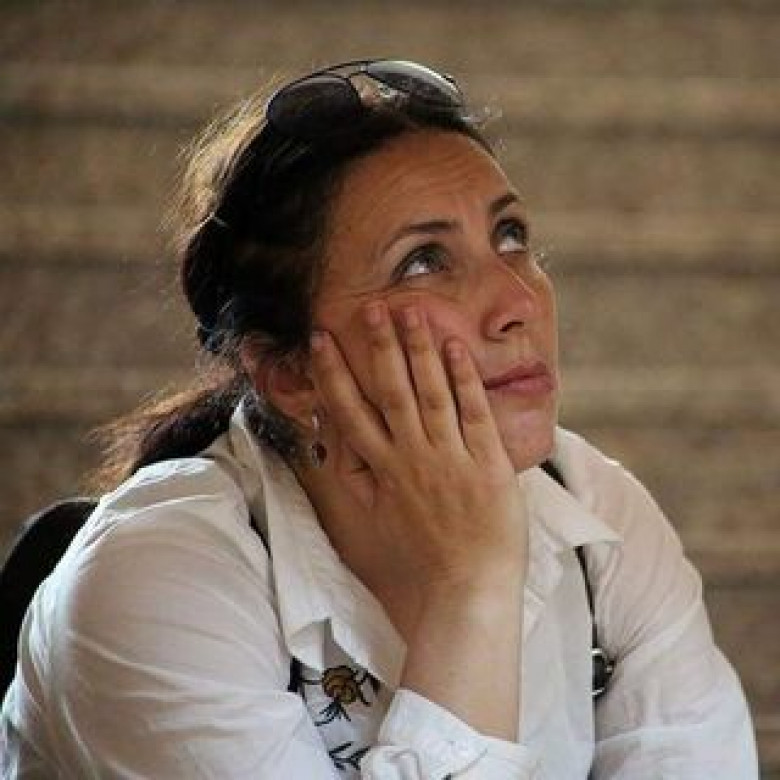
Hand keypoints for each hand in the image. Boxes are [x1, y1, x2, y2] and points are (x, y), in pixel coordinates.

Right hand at [308, 300, 528, 601]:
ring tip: (410, 311)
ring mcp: (450, 459)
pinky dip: (463, 379)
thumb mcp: (376, 518)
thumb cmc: (421, 556)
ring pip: (431, 393)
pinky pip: (473, 414)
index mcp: (383, 470)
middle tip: (369, 307)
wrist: (468, 590)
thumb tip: (335, 442)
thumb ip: (357, 476)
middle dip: (378, 347)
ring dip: (419, 350)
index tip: (320, 340)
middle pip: (390, 391)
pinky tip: (455, 346)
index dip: (333, 373)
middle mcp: (412, 458)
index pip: (350, 411)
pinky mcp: (487, 464)